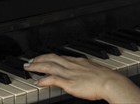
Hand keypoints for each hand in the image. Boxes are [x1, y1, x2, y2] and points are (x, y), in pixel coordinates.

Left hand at [24, 54, 139, 102]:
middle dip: (39, 59)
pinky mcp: (69, 82)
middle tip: (29, 61)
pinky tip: (37, 82)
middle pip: (52, 58)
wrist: (110, 82)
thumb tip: (83, 76)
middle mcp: (72, 65)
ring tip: (29, 68)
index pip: (60, 57)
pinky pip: (53, 79)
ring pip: (49, 66)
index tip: (42, 58)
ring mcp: (70, 73)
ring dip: (37, 66)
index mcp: (78, 61)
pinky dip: (43, 80)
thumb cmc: (106, 79)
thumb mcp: (94, 71)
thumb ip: (86, 72)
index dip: (49, 57)